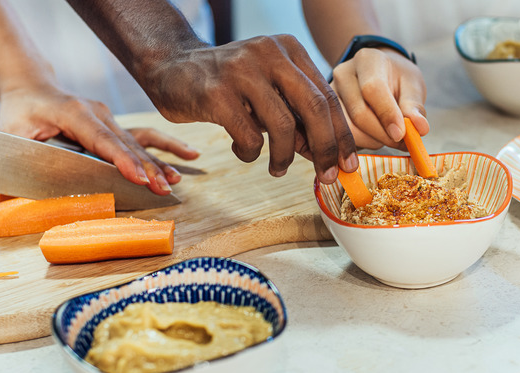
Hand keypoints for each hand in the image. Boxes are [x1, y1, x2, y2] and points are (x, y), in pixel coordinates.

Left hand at [0, 84, 199, 194]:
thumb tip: (11, 198)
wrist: (30, 87)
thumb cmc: (18, 114)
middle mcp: (97, 113)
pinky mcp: (116, 126)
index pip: (102, 140)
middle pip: (127, 144)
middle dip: (147, 169)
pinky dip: (168, 147)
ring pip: (140, 143)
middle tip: (162, 190)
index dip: (123, 161)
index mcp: (74, 113)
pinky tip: (190, 155)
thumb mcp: (10, 137)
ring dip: (159, 163)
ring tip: (175, 181)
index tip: (140, 179)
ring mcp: (110, 118)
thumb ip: (19, 163)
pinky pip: (146, 138)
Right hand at [139, 34, 358, 183]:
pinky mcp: (217, 92)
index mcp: (289, 50)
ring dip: (285, 156)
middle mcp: (270, 53)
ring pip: (283, 126)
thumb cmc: (229, 84)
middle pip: (315, 107)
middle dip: (326, 148)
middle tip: (328, 176)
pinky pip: (249, 136)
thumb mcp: (269, 92)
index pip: (327, 96)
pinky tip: (243, 151)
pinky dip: (251, 153)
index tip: (348, 163)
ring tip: (278, 168)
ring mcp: (242, 70)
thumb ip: (296, 117)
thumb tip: (328, 156)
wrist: (171, 67)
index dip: (342, 134)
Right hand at [330, 47, 428, 149]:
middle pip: (359, 114)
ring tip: (389, 135)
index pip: (372, 89)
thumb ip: (414, 106)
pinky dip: (363, 143)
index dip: (387, 114)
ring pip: (349, 130)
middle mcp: (343, 75)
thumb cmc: (397, 79)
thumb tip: (420, 128)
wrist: (378, 75)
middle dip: (384, 135)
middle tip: (403, 142)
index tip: (401, 134)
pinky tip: (375, 136)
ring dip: (374, 141)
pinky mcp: (327, 115)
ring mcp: (331, 95)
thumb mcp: (412, 85)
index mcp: (367, 60)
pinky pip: (343, 138)